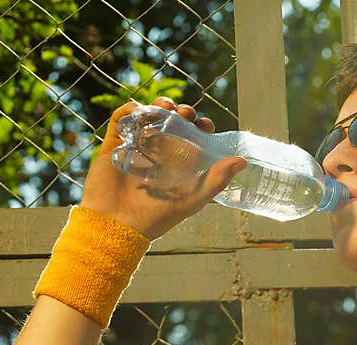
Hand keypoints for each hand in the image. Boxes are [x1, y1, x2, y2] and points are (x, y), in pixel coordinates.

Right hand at [80, 97, 246, 240]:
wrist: (117, 225)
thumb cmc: (156, 218)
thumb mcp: (192, 199)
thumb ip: (216, 180)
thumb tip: (242, 161)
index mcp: (178, 166)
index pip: (193, 139)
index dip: (200, 127)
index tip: (205, 123)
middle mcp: (159, 156)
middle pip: (173, 124)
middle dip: (181, 114)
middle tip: (185, 113)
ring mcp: (136, 149)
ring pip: (149, 119)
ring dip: (158, 107)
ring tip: (166, 107)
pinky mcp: (114, 147)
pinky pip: (121, 122)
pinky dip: (129, 111)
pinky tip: (139, 110)